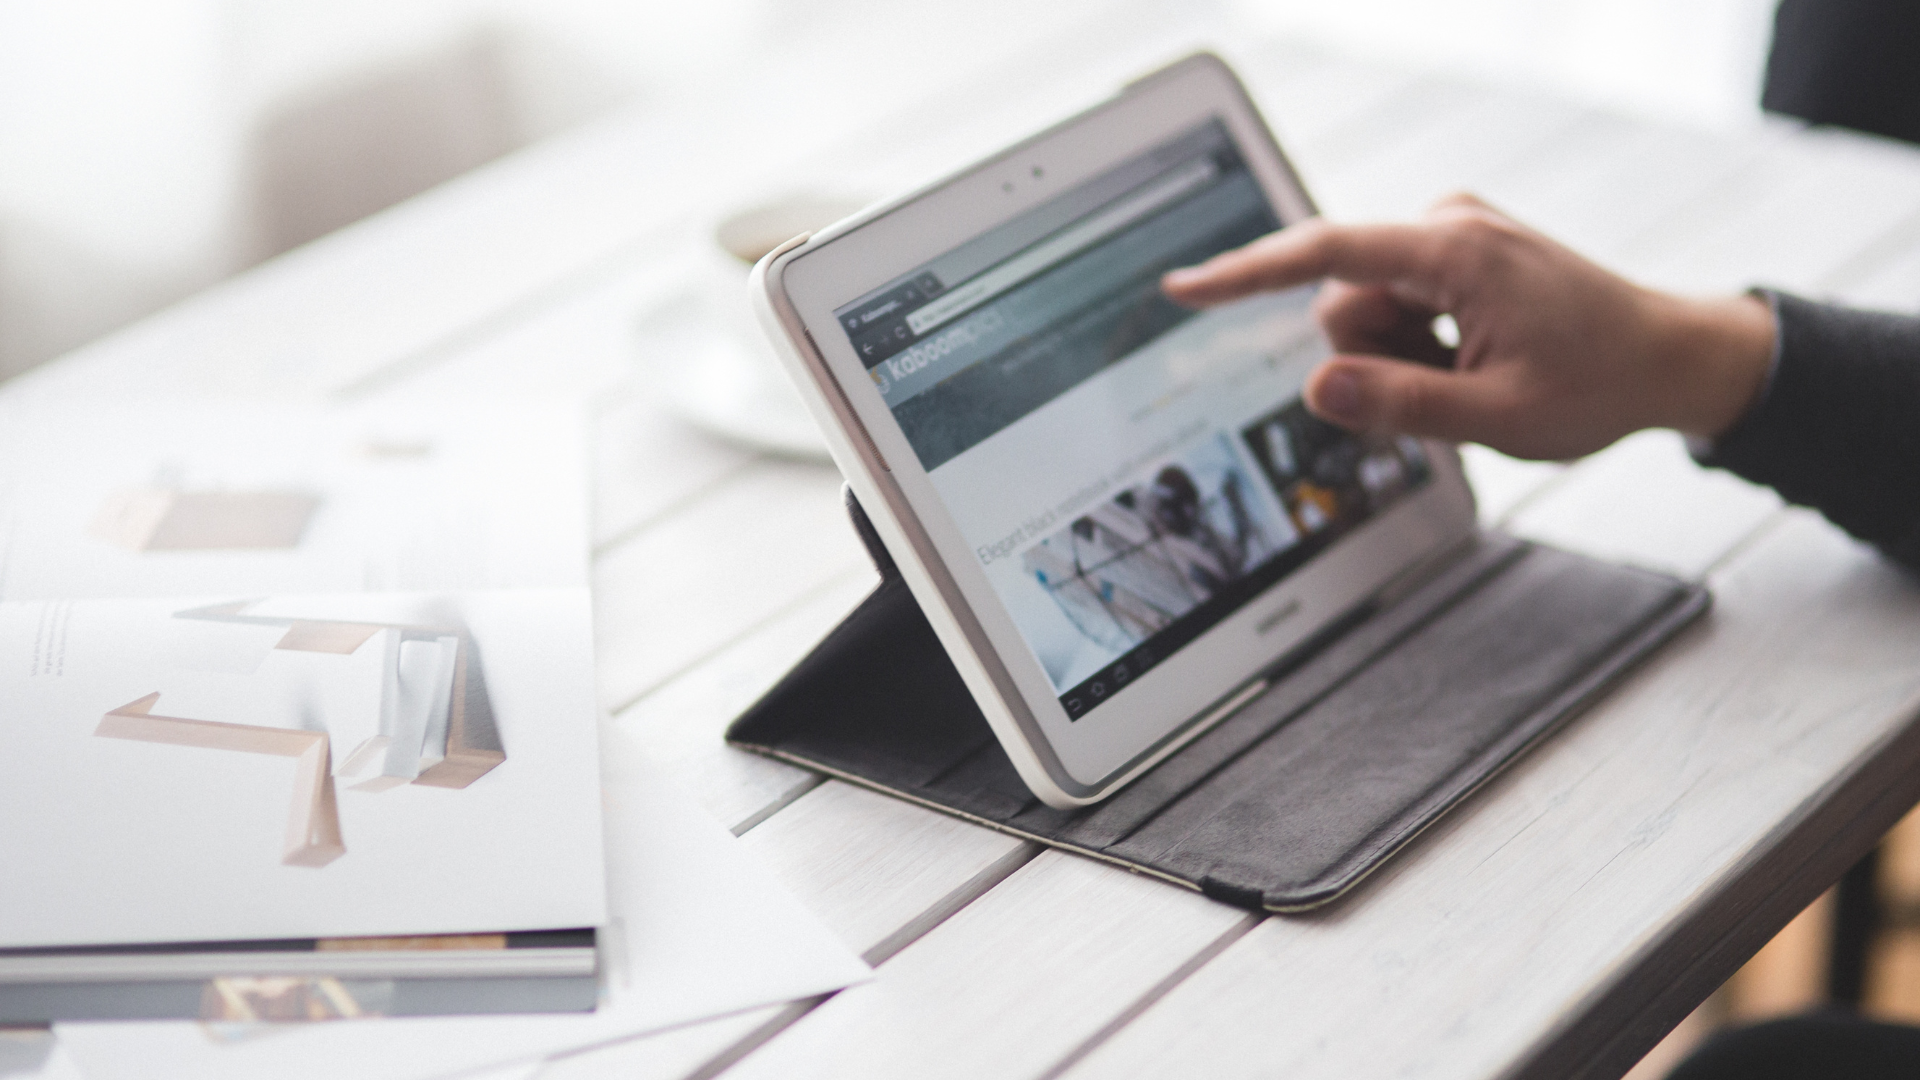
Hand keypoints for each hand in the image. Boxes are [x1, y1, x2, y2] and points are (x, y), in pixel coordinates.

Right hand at [1161, 193, 1775, 459]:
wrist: (1672, 357)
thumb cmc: (1600, 383)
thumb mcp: (1497, 415)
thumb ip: (1400, 403)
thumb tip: (1317, 389)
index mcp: (1456, 253)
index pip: (1323, 256)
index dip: (1244, 275)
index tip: (1184, 289)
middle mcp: (1447, 226)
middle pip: (1343, 301)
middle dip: (1371, 357)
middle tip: (1447, 388)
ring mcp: (1454, 237)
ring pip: (1366, 310)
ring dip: (1397, 356)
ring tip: (1470, 374)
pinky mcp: (1458, 255)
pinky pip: (1397, 305)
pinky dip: (1417, 343)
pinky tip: (1473, 358)